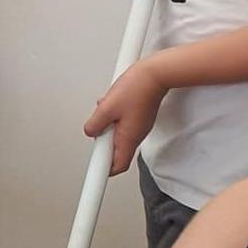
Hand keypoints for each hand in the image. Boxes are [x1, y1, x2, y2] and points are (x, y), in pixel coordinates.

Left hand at [84, 57, 166, 174]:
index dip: (104, 171)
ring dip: (107, 126)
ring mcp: (139, 126)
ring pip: (117, 135)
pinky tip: (111, 104)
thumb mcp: (106, 107)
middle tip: (97, 127)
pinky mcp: (140, 117)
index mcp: (128, 138)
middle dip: (102, 141)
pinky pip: (123, 123)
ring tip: (106, 109)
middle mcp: (136, 136)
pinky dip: (114, 117)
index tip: (94, 174)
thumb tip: (90, 131)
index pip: (117, 166)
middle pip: (115, 151)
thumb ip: (95, 124)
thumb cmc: (136, 88)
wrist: (156, 73)